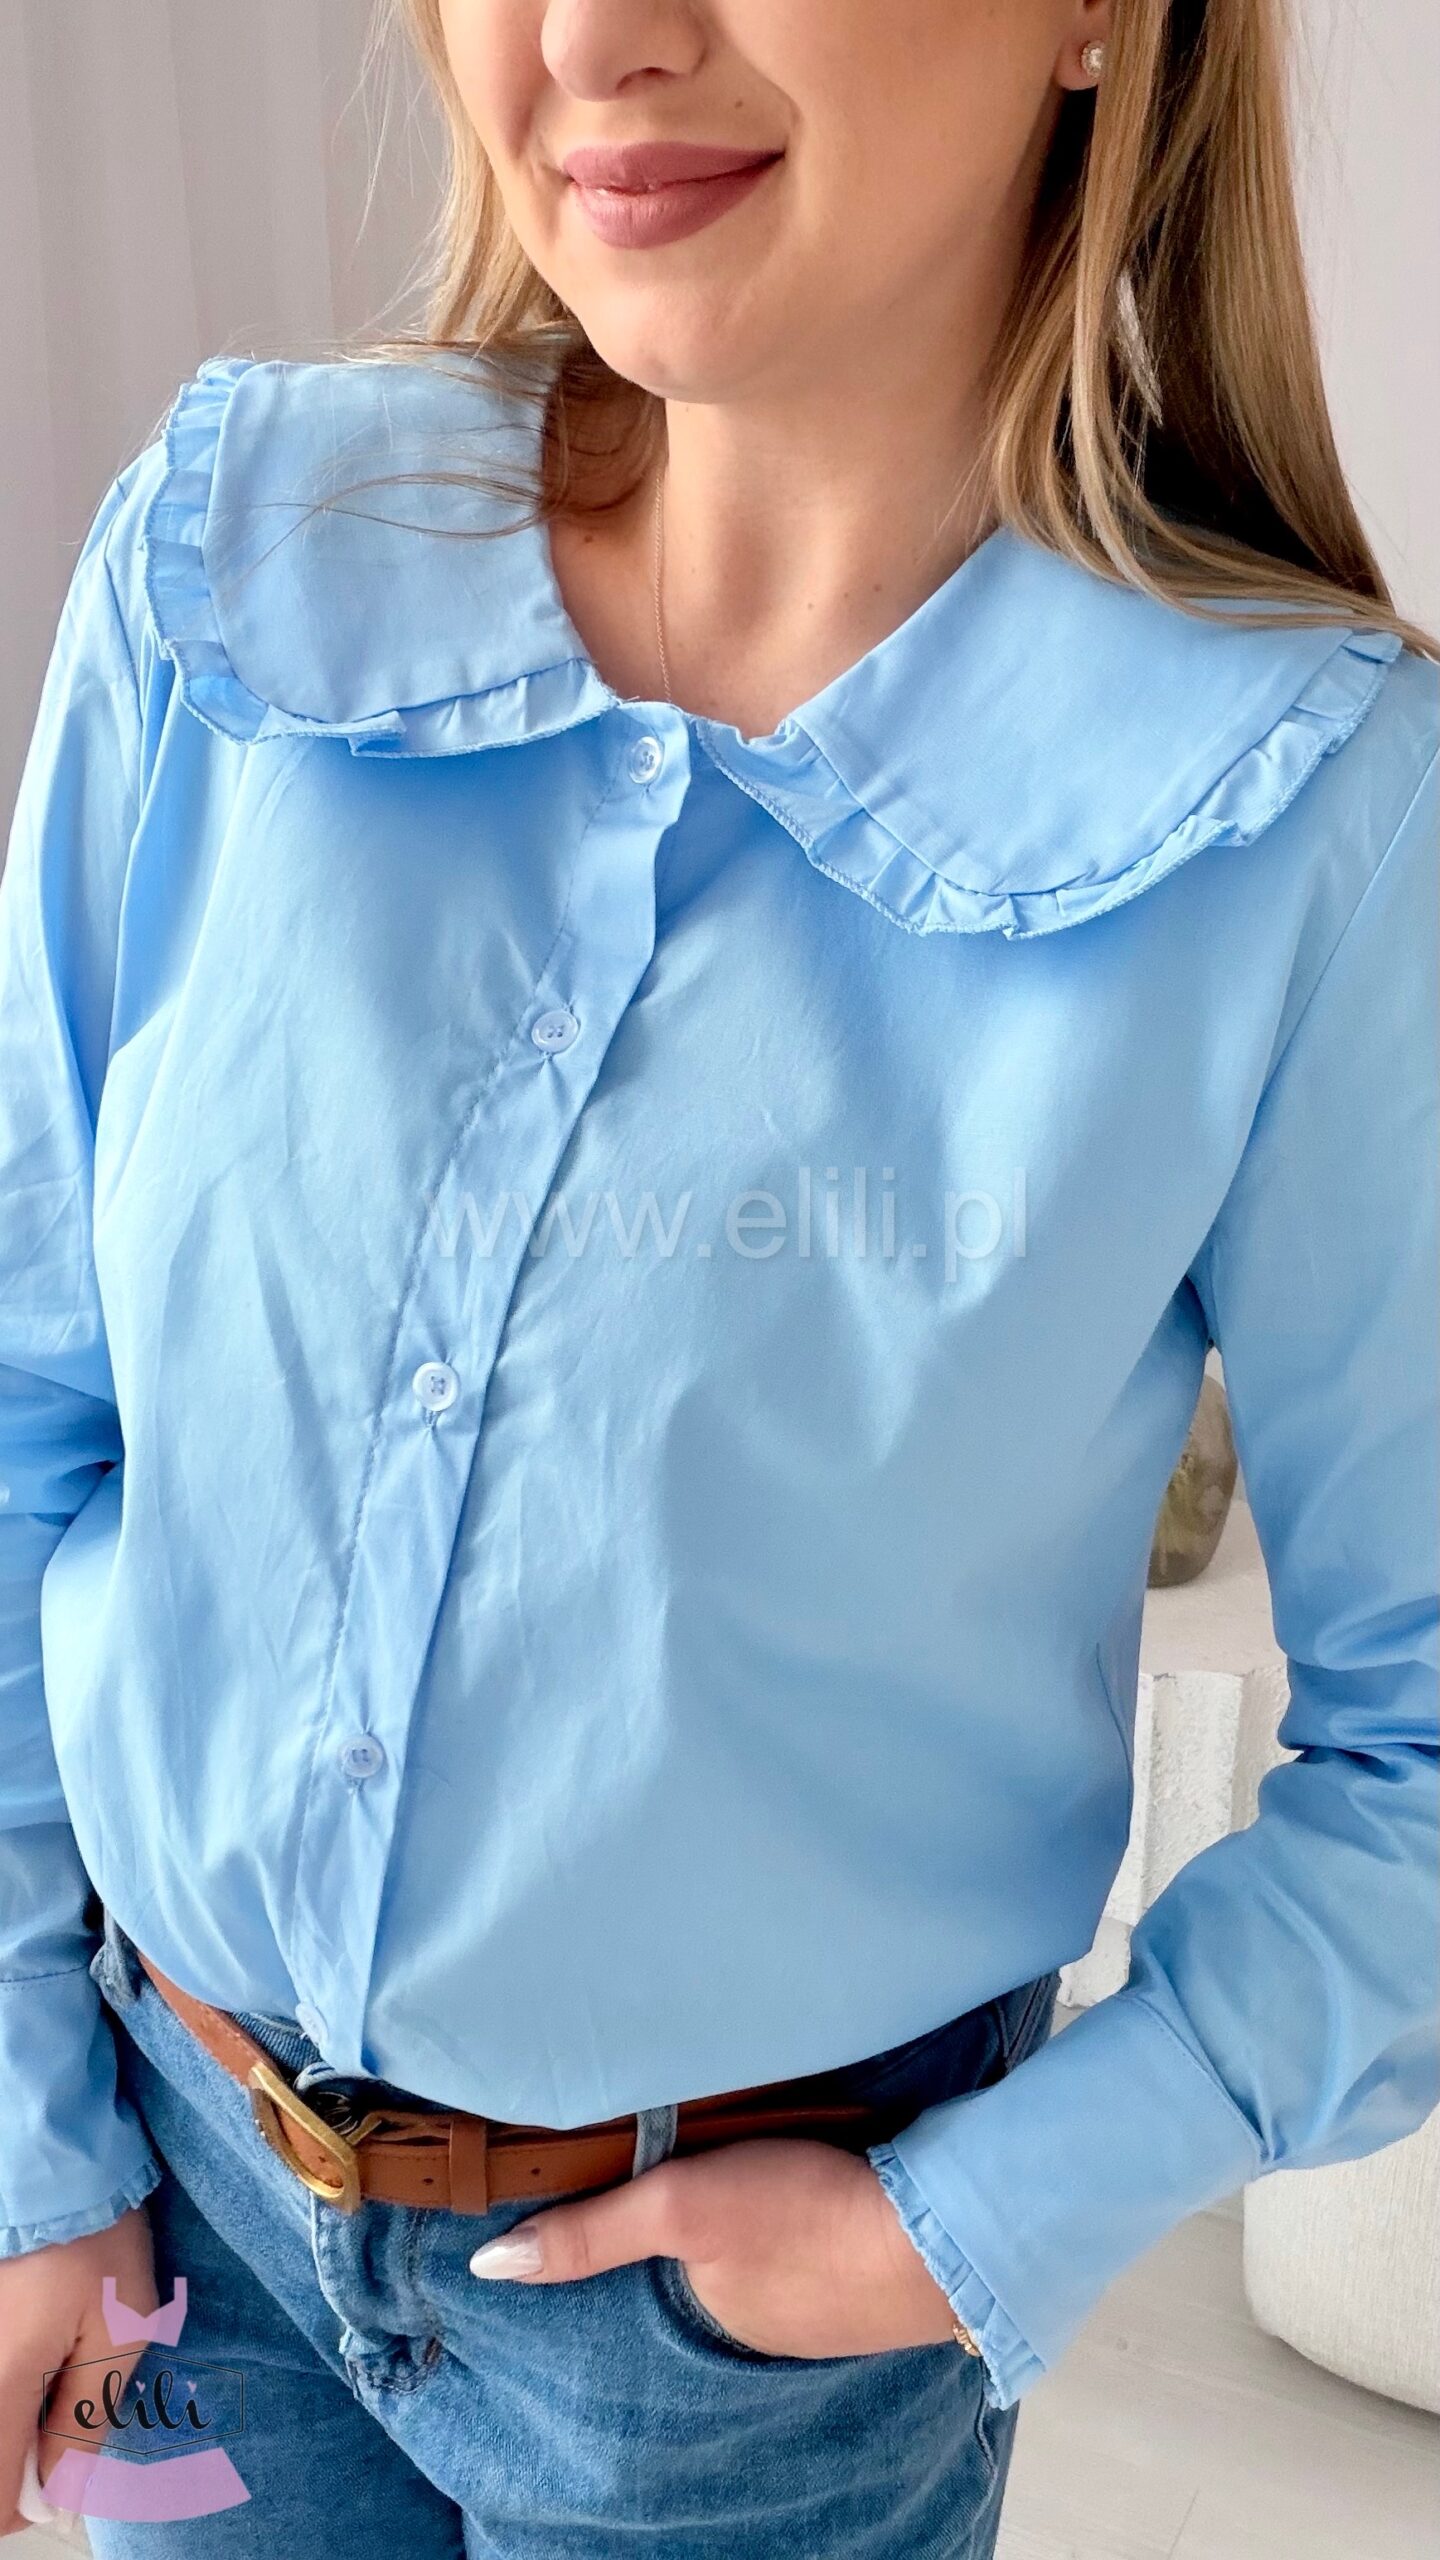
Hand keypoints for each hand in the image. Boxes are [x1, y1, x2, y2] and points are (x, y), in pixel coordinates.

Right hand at [0, 2203, 157, 2535]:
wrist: (49, 2155)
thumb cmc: (93, 2236)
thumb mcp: (120, 2327)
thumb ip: (85, 2418)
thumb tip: (60, 2490)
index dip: (27, 2499)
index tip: (60, 2464)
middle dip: (17, 2450)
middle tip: (57, 2405)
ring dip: (11, 2411)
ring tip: (48, 2360)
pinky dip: (8, 2369)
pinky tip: (29, 2334)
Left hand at [468, 2136, 959, 2358]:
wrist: (944, 2231)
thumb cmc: (806, 2215)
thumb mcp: (680, 2207)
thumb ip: (590, 2231)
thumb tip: (489, 2265)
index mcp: (714, 2313)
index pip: (662, 2259)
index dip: (658, 2210)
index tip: (663, 2162)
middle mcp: (769, 2322)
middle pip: (724, 2249)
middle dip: (722, 2204)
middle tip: (728, 2136)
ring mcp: (833, 2302)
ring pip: (782, 2242)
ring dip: (779, 2201)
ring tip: (780, 2142)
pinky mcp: (883, 2263)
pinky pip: (837, 2233)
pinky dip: (831, 2204)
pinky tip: (837, 2167)